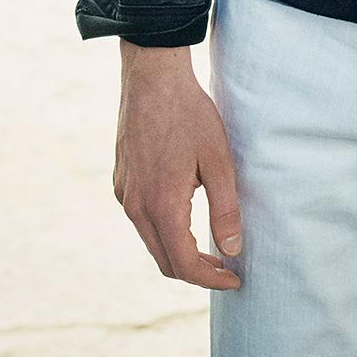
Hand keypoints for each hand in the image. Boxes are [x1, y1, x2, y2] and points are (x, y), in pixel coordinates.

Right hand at [112, 44, 243, 289]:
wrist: (152, 77)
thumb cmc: (189, 114)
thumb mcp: (218, 160)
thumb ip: (226, 208)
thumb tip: (233, 248)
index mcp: (162, 205)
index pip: (184, 264)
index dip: (211, 279)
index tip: (235, 278)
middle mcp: (136, 206)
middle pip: (164, 260)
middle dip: (196, 272)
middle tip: (226, 267)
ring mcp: (124, 193)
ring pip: (151, 241)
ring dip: (179, 252)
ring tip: (209, 246)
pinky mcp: (121, 181)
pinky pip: (141, 219)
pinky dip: (164, 230)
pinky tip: (185, 215)